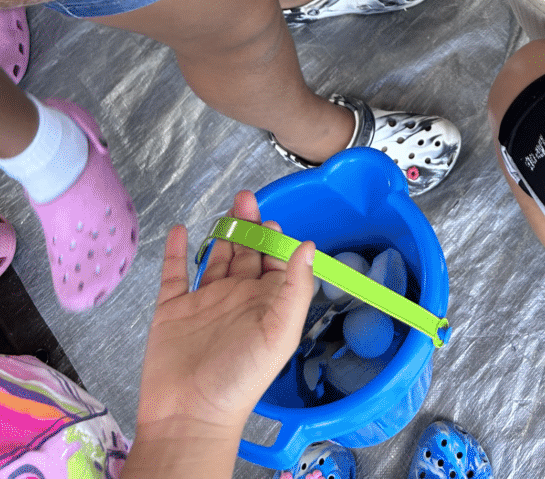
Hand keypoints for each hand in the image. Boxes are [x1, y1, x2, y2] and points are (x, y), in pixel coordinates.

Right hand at [134, 191, 315, 445]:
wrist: (190, 412)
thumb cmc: (241, 376)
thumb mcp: (280, 331)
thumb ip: (295, 287)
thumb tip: (308, 244)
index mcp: (265, 303)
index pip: (275, 263)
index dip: (276, 241)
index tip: (273, 220)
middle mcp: (236, 299)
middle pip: (246, 254)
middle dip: (249, 225)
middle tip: (247, 198)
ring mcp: (203, 302)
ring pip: (215, 258)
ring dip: (222, 233)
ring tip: (229, 207)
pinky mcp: (172, 309)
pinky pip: (173, 274)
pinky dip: (175, 251)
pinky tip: (180, 230)